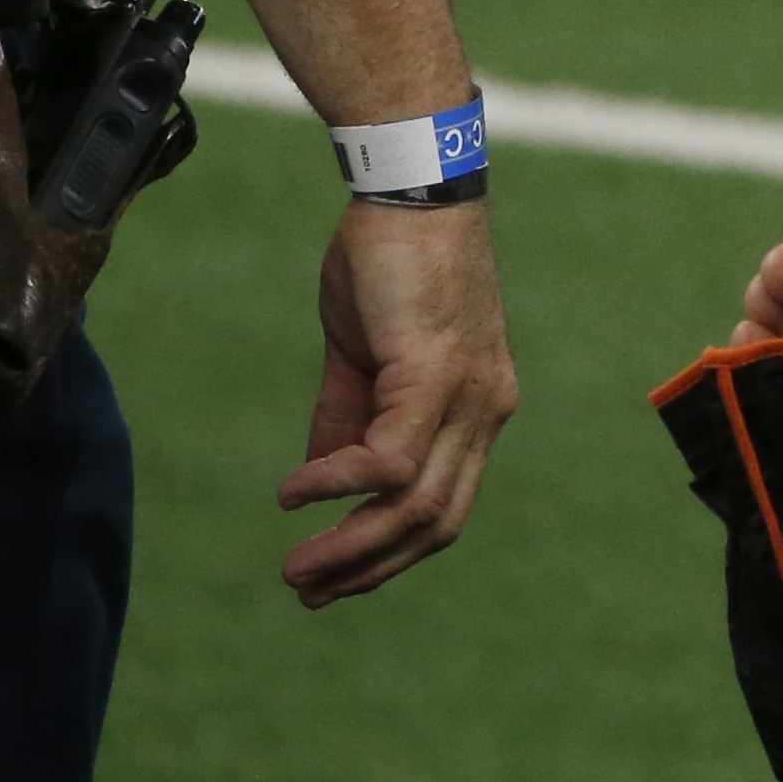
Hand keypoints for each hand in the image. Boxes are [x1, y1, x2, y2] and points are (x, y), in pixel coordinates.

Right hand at [279, 197, 515, 606]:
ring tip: (295, 568)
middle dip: (370, 569)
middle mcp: (487, 411)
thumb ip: (349, 420)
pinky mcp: (436, 372)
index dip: (390, 554)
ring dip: (350, 546)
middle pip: (436, 523)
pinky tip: (295, 494)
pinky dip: (338, 485)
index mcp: (478, 410)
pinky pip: (389, 458)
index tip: (333, 582)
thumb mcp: (365, 358)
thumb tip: (319, 484)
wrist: (412, 188)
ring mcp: (469, 394)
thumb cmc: (388, 266)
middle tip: (307, 593)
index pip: (444, 506)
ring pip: (416, 504)